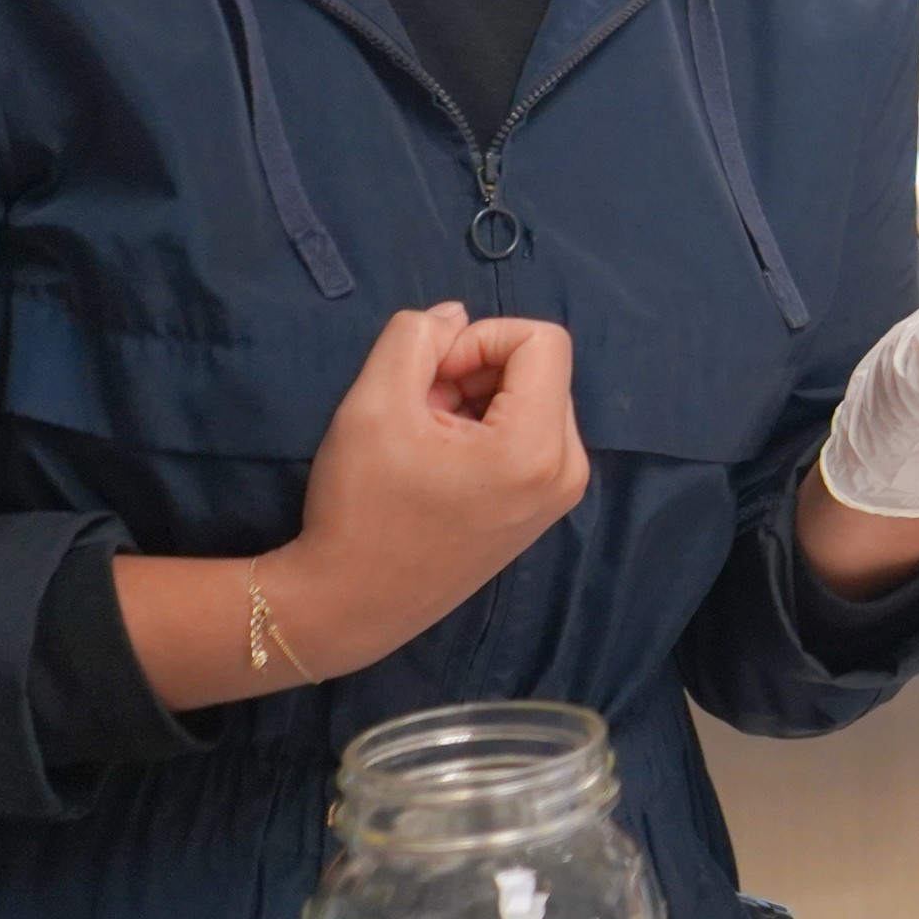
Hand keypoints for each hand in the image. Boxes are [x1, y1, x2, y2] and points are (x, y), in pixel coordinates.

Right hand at [276, 304, 589, 674]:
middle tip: (417, 409)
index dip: (479, 339)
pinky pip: (527, 435)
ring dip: (474, 400)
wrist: (351, 604)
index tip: (428, 375)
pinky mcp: (542, 508)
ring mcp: (559, 493)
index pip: (542, 339)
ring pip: (531, 399)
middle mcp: (568, 470)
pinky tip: (437, 460)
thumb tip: (458, 314)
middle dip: (474, 372)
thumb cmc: (360, 506)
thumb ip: (415, 338)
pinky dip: (483, 429)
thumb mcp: (373, 403)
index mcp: (538, 446)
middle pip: (539, 369)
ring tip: (422, 437)